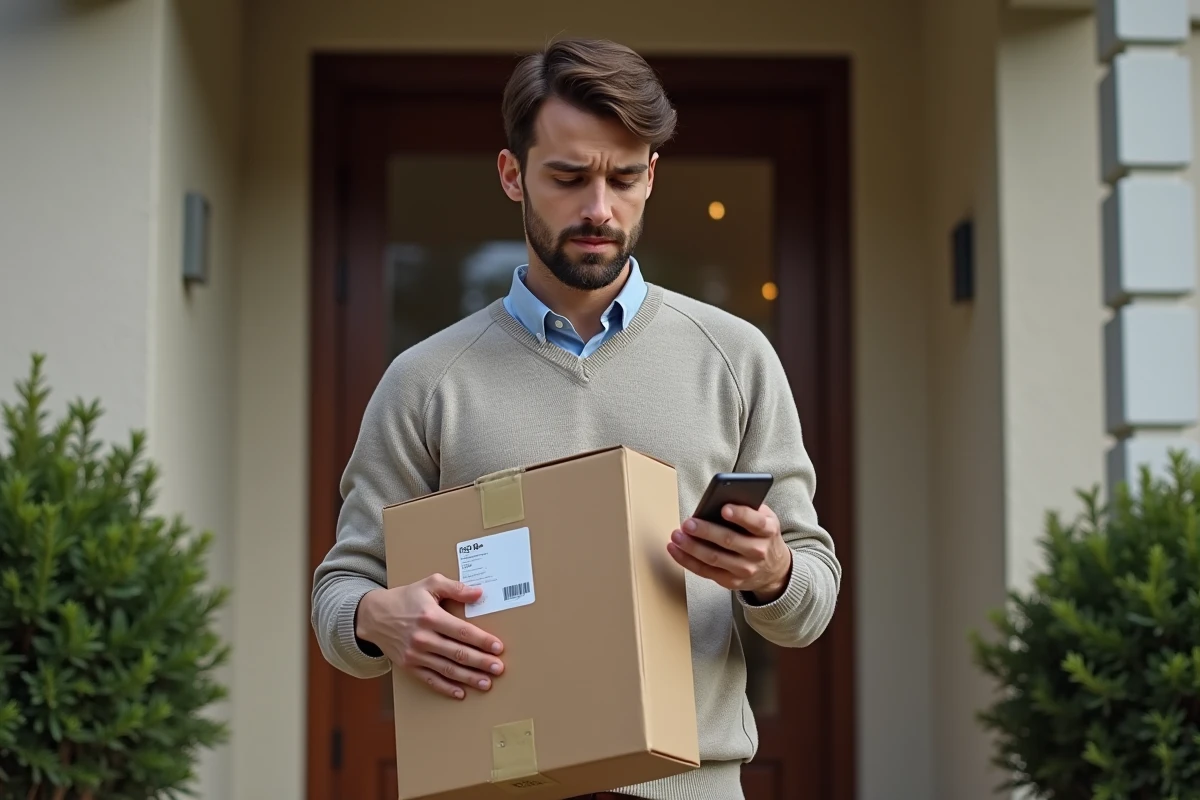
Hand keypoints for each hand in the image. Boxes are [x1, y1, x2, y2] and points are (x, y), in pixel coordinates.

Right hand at [355, 574, 505, 699]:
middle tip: (499, 668)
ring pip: (447, 669)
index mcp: (431, 617)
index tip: (498, 647)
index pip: (462, 631)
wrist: (374, 615)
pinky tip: (461, 693)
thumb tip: (479, 593)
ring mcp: (415, 654)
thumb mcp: (429, 584)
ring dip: (468, 678)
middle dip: (480, 662)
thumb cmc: (406, 598)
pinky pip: (430, 680)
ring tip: (487, 683)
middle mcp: (423, 638)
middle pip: (457, 653)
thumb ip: (455, 587)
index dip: (482, 641)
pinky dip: (446, 688)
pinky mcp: (409, 665)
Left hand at [667, 502, 791, 602]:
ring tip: (676, 536)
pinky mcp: (731, 582)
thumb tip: (719, 498)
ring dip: (692, 547)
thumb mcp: (765, 518)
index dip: (740, 515)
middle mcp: (758, 552)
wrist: (774, 569)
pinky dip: (687, 561)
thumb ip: (748, 508)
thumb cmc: (762, 536)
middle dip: (706, 531)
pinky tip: (675, 549)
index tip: (724, 508)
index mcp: (768, 531)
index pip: (755, 522)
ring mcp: (745, 569)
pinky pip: (705, 571)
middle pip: (729, 541)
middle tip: (688, 523)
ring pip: (714, 558)